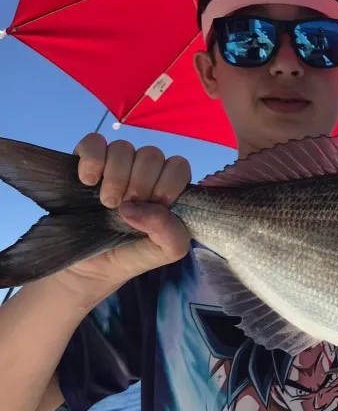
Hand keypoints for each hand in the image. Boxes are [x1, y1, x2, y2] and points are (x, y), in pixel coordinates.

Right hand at [54, 133, 191, 299]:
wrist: (89, 268)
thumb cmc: (131, 255)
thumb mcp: (164, 252)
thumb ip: (172, 233)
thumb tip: (139, 207)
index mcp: (167, 189)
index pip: (178, 166)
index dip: (168, 183)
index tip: (156, 206)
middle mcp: (143, 173)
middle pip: (151, 154)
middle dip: (140, 183)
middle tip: (126, 209)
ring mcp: (115, 166)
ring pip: (123, 147)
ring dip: (116, 177)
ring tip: (106, 204)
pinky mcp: (86, 163)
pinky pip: (93, 142)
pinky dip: (92, 159)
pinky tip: (88, 181)